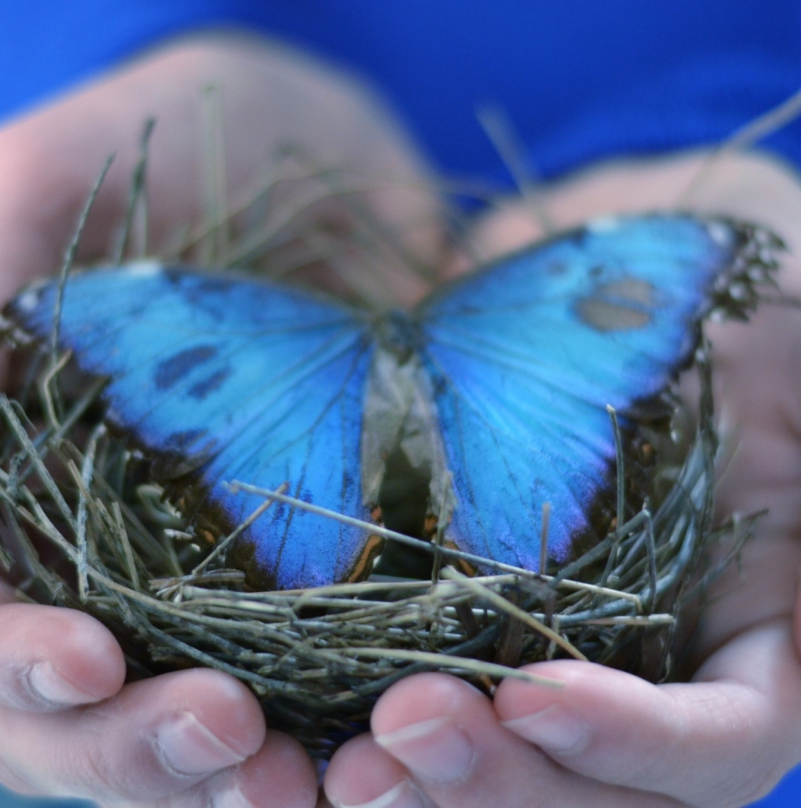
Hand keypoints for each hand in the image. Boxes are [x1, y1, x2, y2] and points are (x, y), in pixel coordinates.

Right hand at [0, 31, 441, 804]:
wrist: (320, 138)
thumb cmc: (162, 133)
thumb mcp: (50, 180)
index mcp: (13, 477)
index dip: (2, 657)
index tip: (89, 663)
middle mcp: (104, 545)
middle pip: (66, 708)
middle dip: (125, 751)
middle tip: (227, 742)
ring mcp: (214, 564)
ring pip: (184, 723)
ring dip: (228, 778)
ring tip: (308, 782)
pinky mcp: (319, 558)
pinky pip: (314, 673)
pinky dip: (334, 724)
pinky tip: (386, 736)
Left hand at [322, 150, 800, 807]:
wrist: (573, 273)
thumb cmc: (699, 268)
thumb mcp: (784, 295)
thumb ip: (797, 376)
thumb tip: (792, 370)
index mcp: (759, 614)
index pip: (728, 738)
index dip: (643, 742)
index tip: (536, 693)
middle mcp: (652, 652)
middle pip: (598, 790)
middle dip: (502, 783)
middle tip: (398, 733)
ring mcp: (542, 635)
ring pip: (497, 767)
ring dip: (417, 781)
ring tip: (329, 766)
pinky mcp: (442, 606)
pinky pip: (394, 691)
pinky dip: (343, 721)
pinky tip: (277, 715)